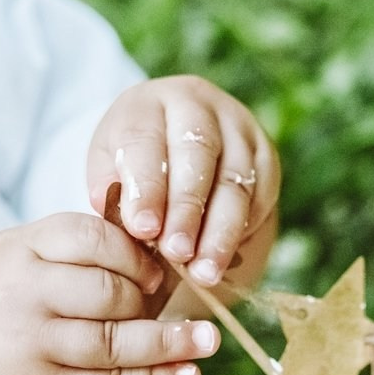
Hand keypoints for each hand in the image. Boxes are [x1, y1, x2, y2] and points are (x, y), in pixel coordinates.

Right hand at [0, 213, 221, 374]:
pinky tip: (187, 374)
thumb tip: (157, 241)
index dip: (131, 251)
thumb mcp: (18, 258)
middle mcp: (20, 297)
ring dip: (169, 343)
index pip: (87, 236)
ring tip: (208, 340)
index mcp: (16, 251)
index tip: (154, 266)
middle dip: (146, 297)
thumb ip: (74, 247)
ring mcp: (32, 347)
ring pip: (114, 343)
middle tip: (167, 300)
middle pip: (105, 291)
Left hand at [87, 76, 279, 285]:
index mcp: (148, 102)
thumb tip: (129, 225)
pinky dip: (243, 230)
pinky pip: (261, 193)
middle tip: (177, 253)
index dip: (146, 187)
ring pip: (235, 180)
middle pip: (197, 155)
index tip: (142, 229)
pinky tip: (224, 258)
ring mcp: (237, 126)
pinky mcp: (264, 152)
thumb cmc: (135, 160)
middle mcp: (197, 104)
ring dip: (220, 232)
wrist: (176, 141)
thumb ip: (113, 192)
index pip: (146, 141)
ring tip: (204, 272)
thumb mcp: (109, 166)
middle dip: (187, 210)